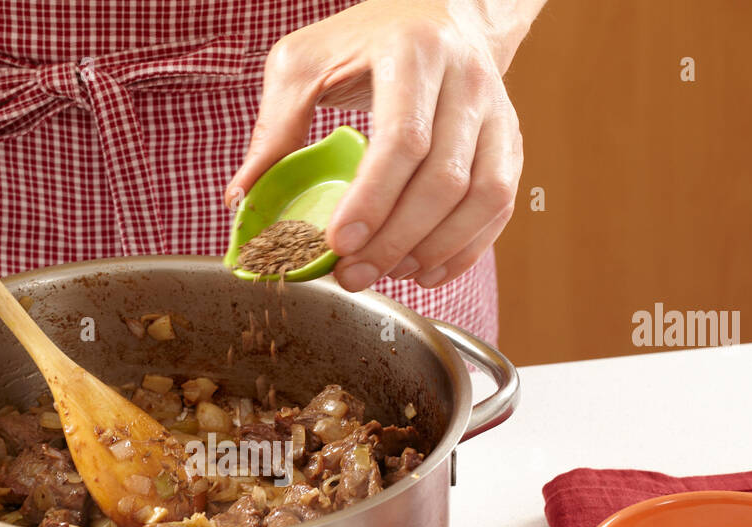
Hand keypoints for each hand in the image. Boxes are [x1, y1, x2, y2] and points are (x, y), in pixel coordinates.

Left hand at [227, 0, 537, 291]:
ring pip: (483, 197)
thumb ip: (274, 127)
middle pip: (444, 179)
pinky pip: (500, 206)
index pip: (403, 139)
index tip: (339, 243)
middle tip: (354, 274)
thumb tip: (242, 197)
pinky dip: (465, 248)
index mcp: (412, 53)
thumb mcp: (304, 64)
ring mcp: (496, 112)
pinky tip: (424, 270)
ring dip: (434, 249)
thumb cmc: (363, 41)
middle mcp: (465, 80)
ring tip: (388, 273)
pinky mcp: (509, 141)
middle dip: (396, 240)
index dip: (372, 200)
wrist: (435, 13)